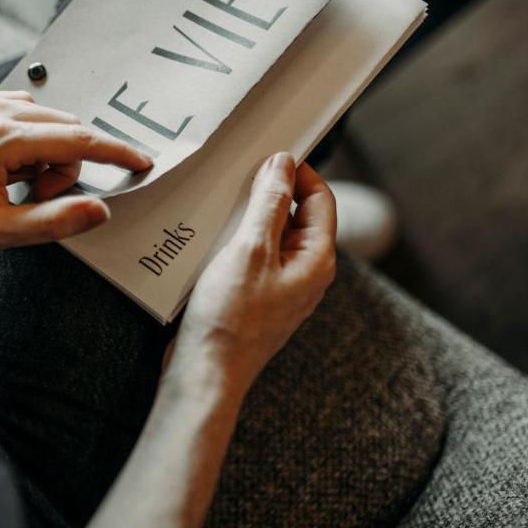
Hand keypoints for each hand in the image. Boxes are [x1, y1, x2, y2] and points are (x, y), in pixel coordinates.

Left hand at [0, 90, 152, 254]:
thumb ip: (54, 221)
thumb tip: (98, 210)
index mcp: (4, 139)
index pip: (79, 140)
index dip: (116, 153)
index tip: (141, 162)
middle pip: (65, 129)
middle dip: (65, 167)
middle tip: (34, 200)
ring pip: (44, 120)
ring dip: (44, 153)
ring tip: (13, 188)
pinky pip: (19, 114)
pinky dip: (25, 140)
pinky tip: (2, 170)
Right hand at [171, 152, 336, 394]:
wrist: (207, 371)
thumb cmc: (232, 317)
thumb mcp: (250, 248)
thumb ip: (269, 203)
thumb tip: (283, 164)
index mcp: (316, 260)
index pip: (321, 199)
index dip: (298, 172)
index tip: (268, 155)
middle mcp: (306, 273)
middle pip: (298, 216)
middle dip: (271, 193)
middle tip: (240, 177)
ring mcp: (283, 287)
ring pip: (273, 236)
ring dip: (251, 217)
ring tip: (223, 205)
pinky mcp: (258, 297)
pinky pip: (256, 256)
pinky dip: (239, 240)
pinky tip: (213, 237)